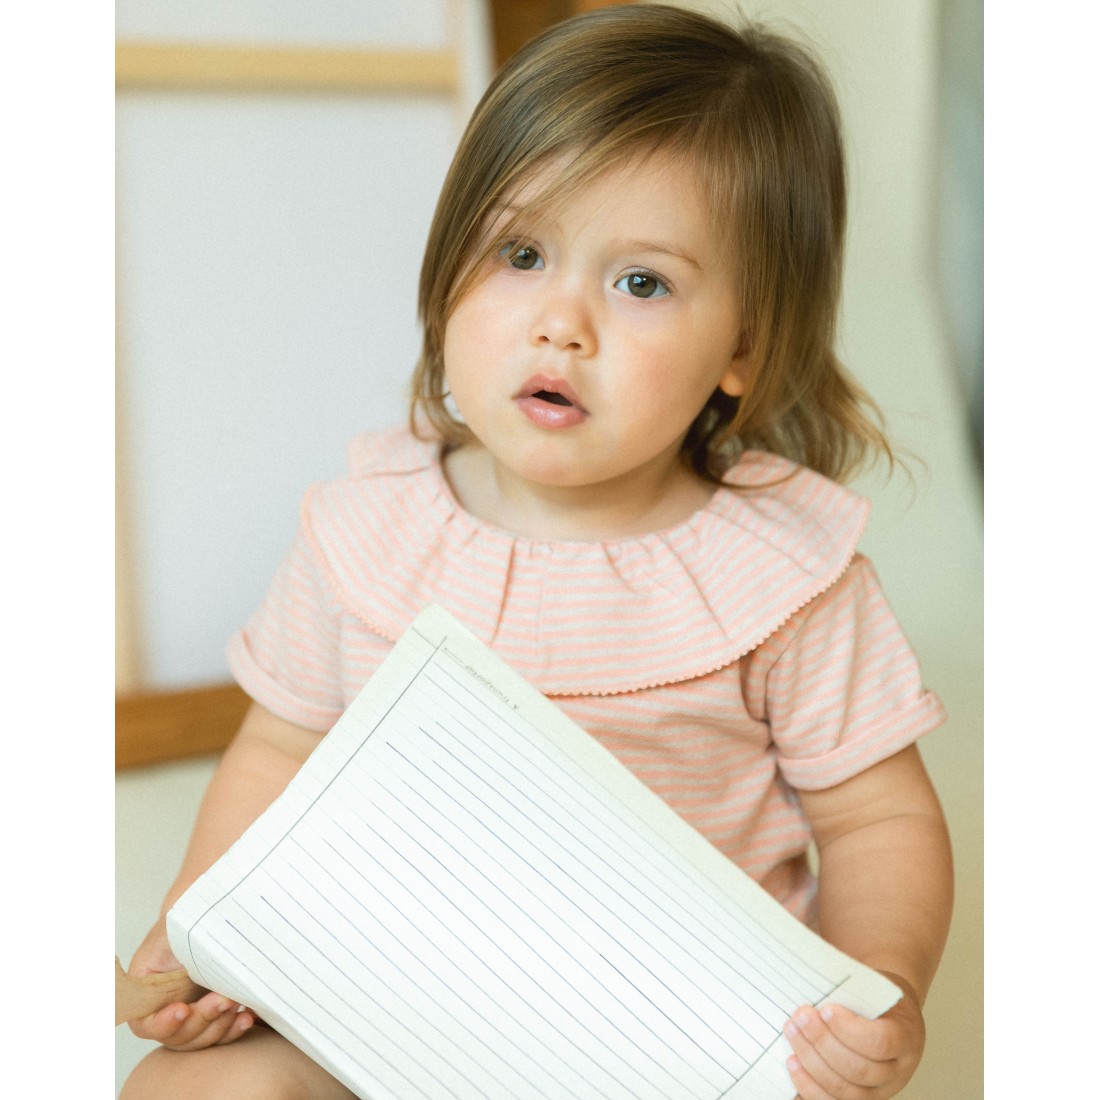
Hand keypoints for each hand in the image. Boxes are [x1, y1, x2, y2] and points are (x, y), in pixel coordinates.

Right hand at [126, 918, 256, 1050]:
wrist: (211, 919)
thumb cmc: (189, 924)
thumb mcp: (174, 931)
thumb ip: (172, 947)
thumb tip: (182, 959)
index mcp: (148, 992)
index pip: (145, 1024)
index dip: (162, 1024)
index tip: (182, 1009)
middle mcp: (166, 1011)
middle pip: (177, 1037)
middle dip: (201, 1020)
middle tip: (222, 999)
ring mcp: (191, 1017)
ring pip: (200, 1040)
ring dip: (219, 1026)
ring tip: (236, 1003)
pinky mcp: (214, 1018)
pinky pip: (222, 1035)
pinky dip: (234, 1030)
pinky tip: (247, 1017)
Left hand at [783, 974, 924, 1098]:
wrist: (889, 1015)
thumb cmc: (877, 998)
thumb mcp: (875, 985)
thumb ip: (851, 988)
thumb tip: (813, 976)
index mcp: (905, 1037)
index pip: (880, 1043)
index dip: (849, 1029)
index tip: (825, 1009)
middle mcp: (896, 1072)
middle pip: (859, 1069)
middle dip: (823, 1042)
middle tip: (800, 1017)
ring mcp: (879, 1091)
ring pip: (845, 1091)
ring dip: (812, 1063)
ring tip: (792, 1034)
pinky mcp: (859, 1098)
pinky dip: (809, 1087)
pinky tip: (793, 1065)